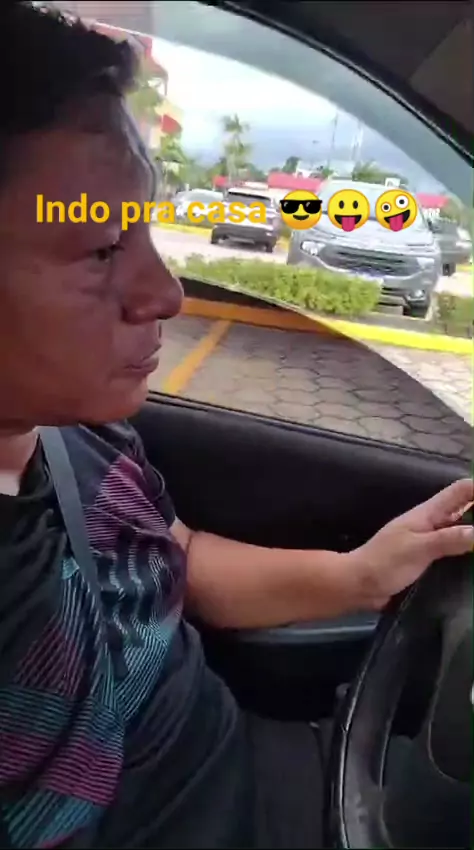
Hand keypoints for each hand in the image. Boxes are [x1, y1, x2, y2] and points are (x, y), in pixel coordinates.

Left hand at [351, 478, 473, 608]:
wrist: (359, 585)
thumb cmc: (384, 562)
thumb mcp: (418, 548)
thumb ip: (449, 539)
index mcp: (428, 513)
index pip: (461, 491)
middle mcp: (433, 524)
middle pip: (467, 509)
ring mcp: (432, 542)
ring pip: (464, 531)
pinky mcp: (431, 561)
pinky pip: (457, 552)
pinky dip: (471, 553)